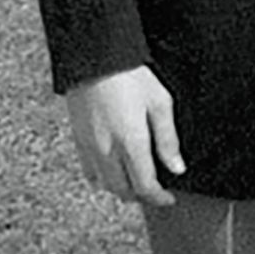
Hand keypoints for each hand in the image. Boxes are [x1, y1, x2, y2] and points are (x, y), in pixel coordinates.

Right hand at [66, 65, 185, 207]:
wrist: (94, 56)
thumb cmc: (130, 74)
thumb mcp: (159, 101)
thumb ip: (168, 138)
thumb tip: (176, 168)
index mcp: (131, 142)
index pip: (145, 186)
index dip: (159, 197)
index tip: (168, 197)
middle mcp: (108, 150)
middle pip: (123, 191)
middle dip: (141, 196)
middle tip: (154, 190)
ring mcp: (90, 147)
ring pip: (105, 185)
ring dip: (122, 189)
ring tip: (135, 180)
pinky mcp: (78, 139)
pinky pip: (90, 172)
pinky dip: (103, 178)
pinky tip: (113, 167)